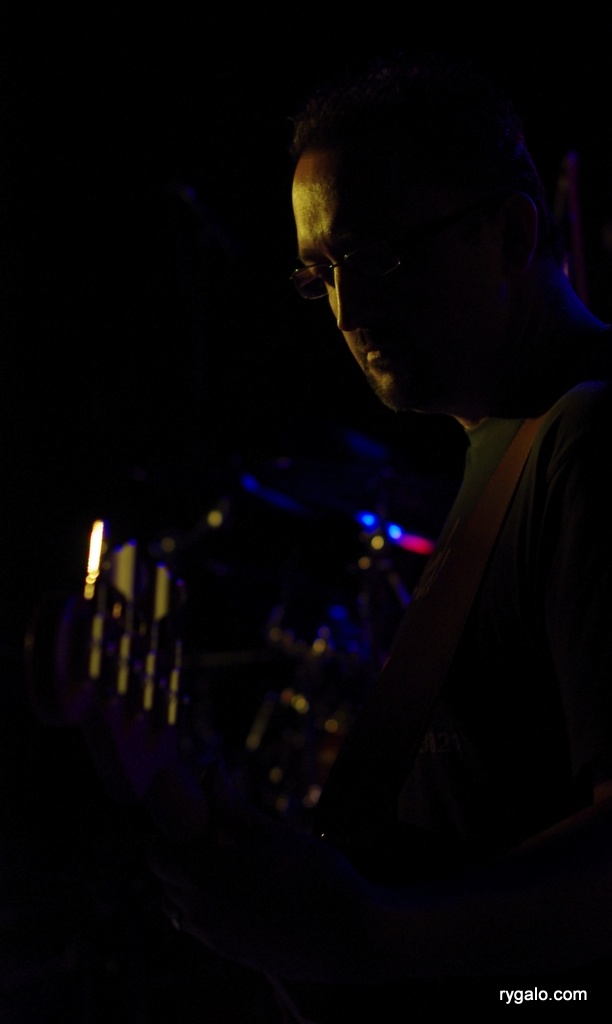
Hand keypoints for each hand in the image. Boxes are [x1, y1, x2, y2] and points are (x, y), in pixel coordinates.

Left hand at [147, 760, 373, 980]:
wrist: (352, 935)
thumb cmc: (313, 875)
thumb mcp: (270, 833)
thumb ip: (232, 806)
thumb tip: (210, 769)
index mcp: (203, 879)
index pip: (158, 856)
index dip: (172, 833)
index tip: (197, 818)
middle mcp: (201, 914)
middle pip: (168, 882)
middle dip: (184, 856)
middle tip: (217, 834)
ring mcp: (217, 940)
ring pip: (184, 908)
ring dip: (195, 885)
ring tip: (232, 864)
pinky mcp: (236, 955)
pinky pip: (206, 928)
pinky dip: (213, 907)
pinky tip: (248, 891)